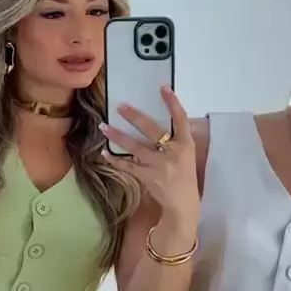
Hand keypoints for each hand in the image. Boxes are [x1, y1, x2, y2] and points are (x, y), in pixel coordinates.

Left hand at [101, 86, 198, 219]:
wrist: (183, 203)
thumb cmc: (184, 176)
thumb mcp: (187, 154)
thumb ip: (176, 139)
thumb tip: (156, 122)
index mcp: (186, 144)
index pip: (181, 119)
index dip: (172, 103)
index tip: (163, 88)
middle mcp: (173, 152)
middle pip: (152, 130)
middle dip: (135, 117)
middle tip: (120, 106)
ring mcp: (159, 165)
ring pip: (135, 147)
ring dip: (118, 136)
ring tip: (104, 126)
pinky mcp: (147, 177)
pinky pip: (127, 165)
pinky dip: (115, 159)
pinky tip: (104, 152)